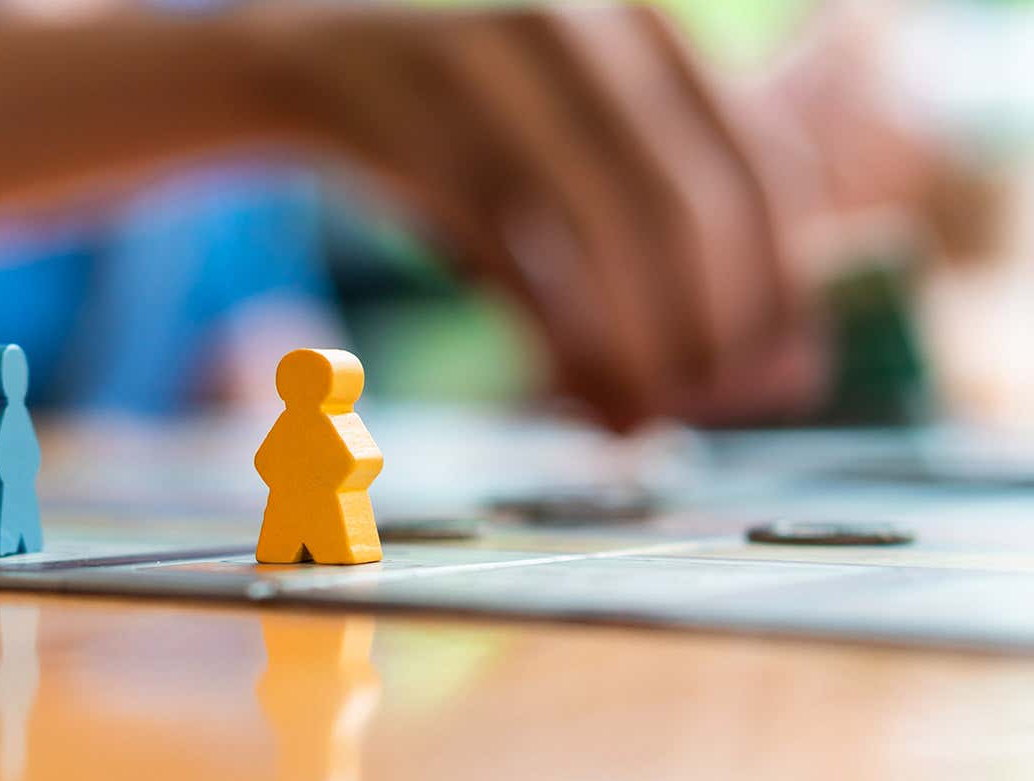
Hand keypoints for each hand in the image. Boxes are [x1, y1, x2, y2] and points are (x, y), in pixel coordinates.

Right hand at [263, 4, 825, 429]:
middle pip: (687, 207)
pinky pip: (510, 254)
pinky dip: (550, 338)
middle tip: (696, 410)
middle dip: (706, 332)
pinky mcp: (415, 131)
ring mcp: (494, 73)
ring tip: (634, 418)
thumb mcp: (579, 151)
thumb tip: (776, 372)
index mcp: (649, 35)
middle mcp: (584, 34)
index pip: (766, 169)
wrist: (321, 68)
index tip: (777, 377)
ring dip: (632, 348)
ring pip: (604, 229)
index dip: (782, 289)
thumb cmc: (474, 137)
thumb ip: (668, 237)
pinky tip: (565, 391)